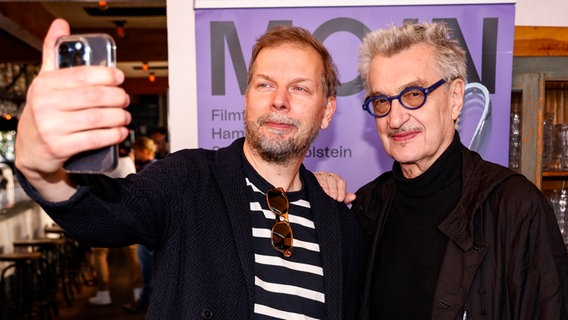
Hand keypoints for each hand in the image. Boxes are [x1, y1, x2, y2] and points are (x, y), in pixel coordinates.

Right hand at [15, 19, 130, 200]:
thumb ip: (53, 54)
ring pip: (97, 118)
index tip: (120, 77)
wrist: (31, 149)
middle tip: (125, 99)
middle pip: (94, 97)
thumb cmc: (44, 111)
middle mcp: (45, 104)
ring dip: (119, 116)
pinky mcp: (59, 147)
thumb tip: (61, 24)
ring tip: (125, 116)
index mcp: (44, 84)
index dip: (107, 75)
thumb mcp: (45, 82)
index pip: (82, 75)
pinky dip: (113, 135)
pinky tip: (121, 132)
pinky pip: (94, 139)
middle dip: (117, 97)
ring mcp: (51, 127)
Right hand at [314, 172, 355, 204]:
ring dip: (325, 188)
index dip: (341, 191)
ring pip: (324, 179)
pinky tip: (317, 191)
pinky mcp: (311, 177)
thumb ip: (344, 198)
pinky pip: (315, 179)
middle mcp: (328, 176)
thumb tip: (353, 197)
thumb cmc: (326, 195)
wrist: (311, 193)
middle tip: (333, 198)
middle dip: (334, 190)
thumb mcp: (336, 198)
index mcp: (336, 179)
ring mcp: (319, 176)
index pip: (341, 182)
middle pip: (333, 180)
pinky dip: (317, 185)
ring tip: (326, 196)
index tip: (340, 199)